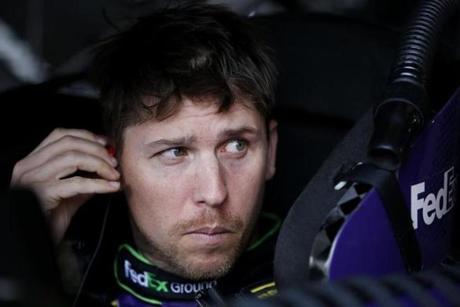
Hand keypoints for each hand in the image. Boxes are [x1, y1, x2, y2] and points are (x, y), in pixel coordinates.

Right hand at [10, 128, 120, 242]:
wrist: (35, 242)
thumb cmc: (48, 219)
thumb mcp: (67, 196)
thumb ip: (82, 180)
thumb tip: (105, 170)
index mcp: (32, 162)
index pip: (59, 135)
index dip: (86, 136)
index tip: (106, 143)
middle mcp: (29, 166)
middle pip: (69, 143)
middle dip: (96, 150)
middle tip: (114, 162)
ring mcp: (34, 179)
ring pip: (73, 158)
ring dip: (100, 164)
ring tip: (114, 174)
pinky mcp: (43, 194)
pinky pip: (77, 183)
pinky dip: (99, 183)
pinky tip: (111, 187)